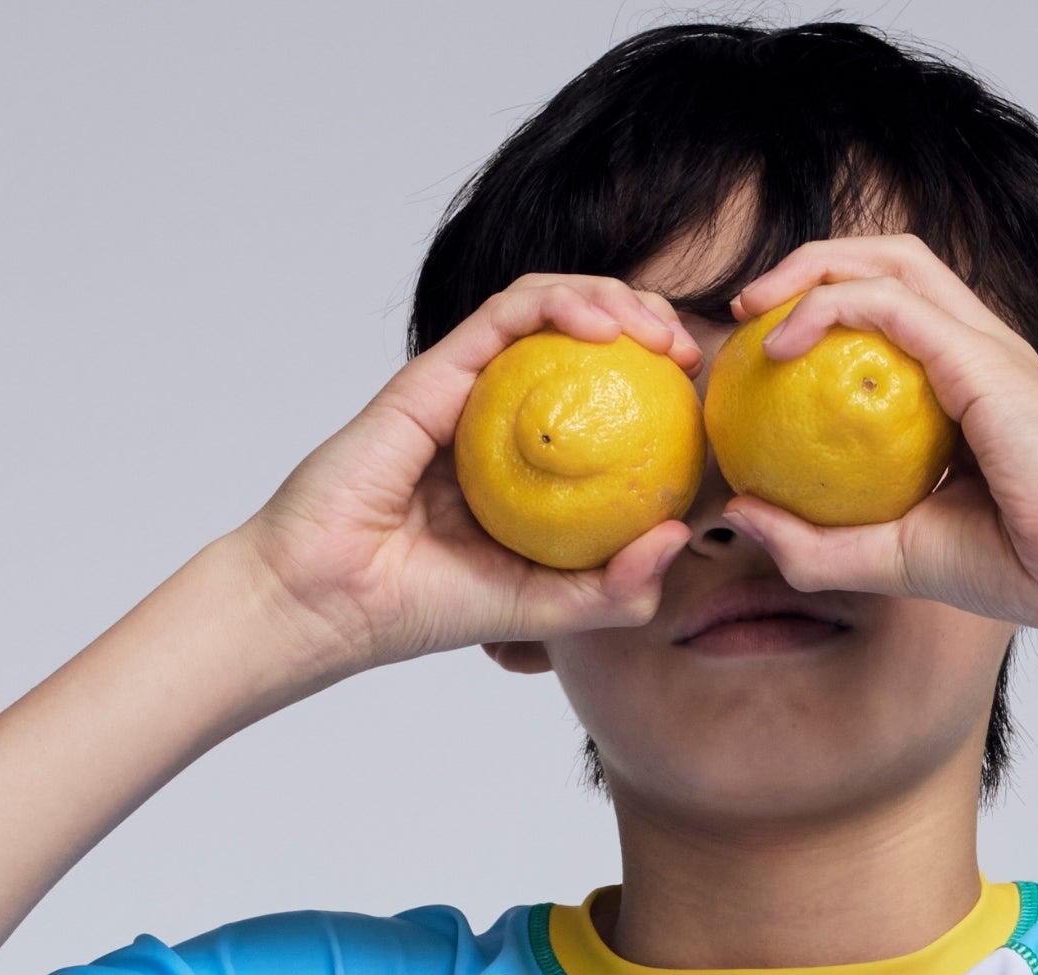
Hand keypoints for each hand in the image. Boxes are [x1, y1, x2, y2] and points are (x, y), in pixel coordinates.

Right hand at [235, 276, 705, 681]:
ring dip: (616, 299)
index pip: (606, 406)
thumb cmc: (420, 608)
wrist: (330, 595)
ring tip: (659, 330)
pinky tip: (607, 325)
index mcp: (526, 463)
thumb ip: (612, 589)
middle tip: (693, 355)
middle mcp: (500, 413)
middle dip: (649, 327)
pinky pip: (510, 311)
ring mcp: (469, 384)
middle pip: (585, 342)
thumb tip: (680, 537)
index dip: (662, 394)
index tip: (707, 409)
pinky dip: (562, 302)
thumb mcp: (543, 611)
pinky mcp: (439, 365)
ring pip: (552, 307)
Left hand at [706, 233, 1037, 642]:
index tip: (763, 349)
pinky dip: (827, 308)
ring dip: (812, 267)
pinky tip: (779, 346)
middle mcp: (978, 344)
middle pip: (887, 261)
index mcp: (967, 379)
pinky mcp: (978, 354)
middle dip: (809, 264)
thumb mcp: (889, 558)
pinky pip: (888, 304)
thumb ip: (815, 542)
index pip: (892, 310)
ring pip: (888, 260)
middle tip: (747, 307)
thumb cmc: (1012, 570)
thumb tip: (738, 512)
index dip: (824, 308)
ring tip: (755, 308)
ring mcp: (983, 341)